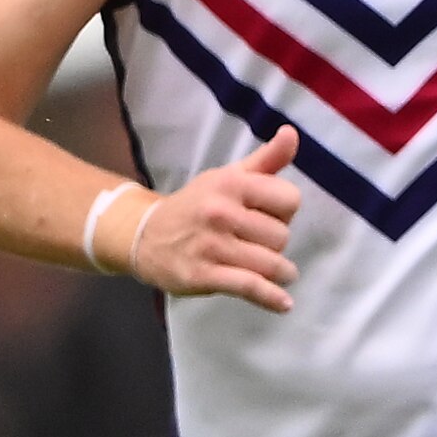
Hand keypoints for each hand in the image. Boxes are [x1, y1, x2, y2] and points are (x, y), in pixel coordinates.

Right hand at [129, 127, 301, 309]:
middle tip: (254, 241)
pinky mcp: (203, 274)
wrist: (144, 235)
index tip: (268, 215)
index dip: (284, 211)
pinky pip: (249, 286)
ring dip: (278, 272)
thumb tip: (292, 133)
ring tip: (275, 272)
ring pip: (270, 263)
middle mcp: (220, 212)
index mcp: (231, 184)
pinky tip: (283, 303)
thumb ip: (266, 160)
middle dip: (275, 242)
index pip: (289, 200)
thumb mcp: (229, 177)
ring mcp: (211, 245)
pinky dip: (270, 297)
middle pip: (282, 236)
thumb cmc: (198, 205)